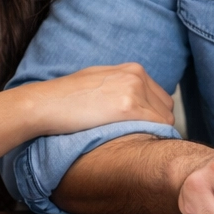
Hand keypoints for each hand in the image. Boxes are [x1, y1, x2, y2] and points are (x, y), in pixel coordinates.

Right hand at [17, 63, 175, 135]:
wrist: (46, 103)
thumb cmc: (68, 96)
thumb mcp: (101, 79)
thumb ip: (122, 85)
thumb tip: (137, 102)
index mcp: (133, 69)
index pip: (161, 96)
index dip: (155, 115)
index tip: (144, 130)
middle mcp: (137, 76)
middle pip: (167, 107)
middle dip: (158, 124)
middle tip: (141, 139)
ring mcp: (134, 90)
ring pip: (165, 119)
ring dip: (155, 132)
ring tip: (135, 142)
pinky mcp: (128, 107)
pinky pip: (156, 126)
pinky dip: (152, 136)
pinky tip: (136, 144)